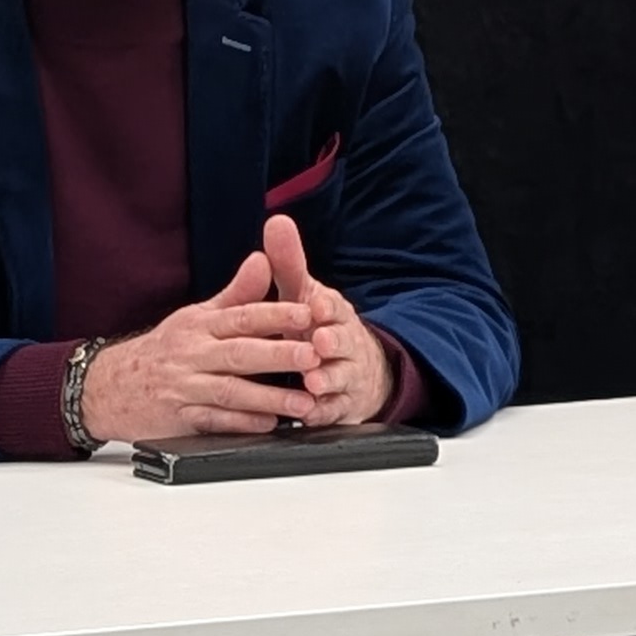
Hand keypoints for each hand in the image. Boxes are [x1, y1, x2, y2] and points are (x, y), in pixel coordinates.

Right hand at [79, 251, 320, 442]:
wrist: (109, 387)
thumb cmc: (166, 350)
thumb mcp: (198, 316)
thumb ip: (237, 294)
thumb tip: (264, 260)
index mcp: (201, 326)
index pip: (242, 316)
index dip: (275, 314)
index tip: (307, 313)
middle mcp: (193, 355)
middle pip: (239, 353)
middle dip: (278, 354)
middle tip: (314, 356)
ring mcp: (185, 388)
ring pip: (230, 391)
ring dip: (269, 398)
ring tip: (304, 402)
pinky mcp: (180, 419)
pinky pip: (215, 422)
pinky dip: (242, 424)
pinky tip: (269, 424)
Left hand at [261, 214, 394, 425]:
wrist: (358, 370)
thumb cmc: (319, 327)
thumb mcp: (303, 295)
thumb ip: (288, 262)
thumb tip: (277, 222)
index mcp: (333, 314)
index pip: (332, 306)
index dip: (325, 306)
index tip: (316, 304)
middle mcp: (344, 343)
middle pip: (342, 342)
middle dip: (332, 343)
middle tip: (319, 343)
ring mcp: (345, 375)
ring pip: (341, 377)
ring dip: (329, 380)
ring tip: (314, 383)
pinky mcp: (343, 405)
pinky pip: (335, 410)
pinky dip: (324, 412)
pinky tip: (312, 413)